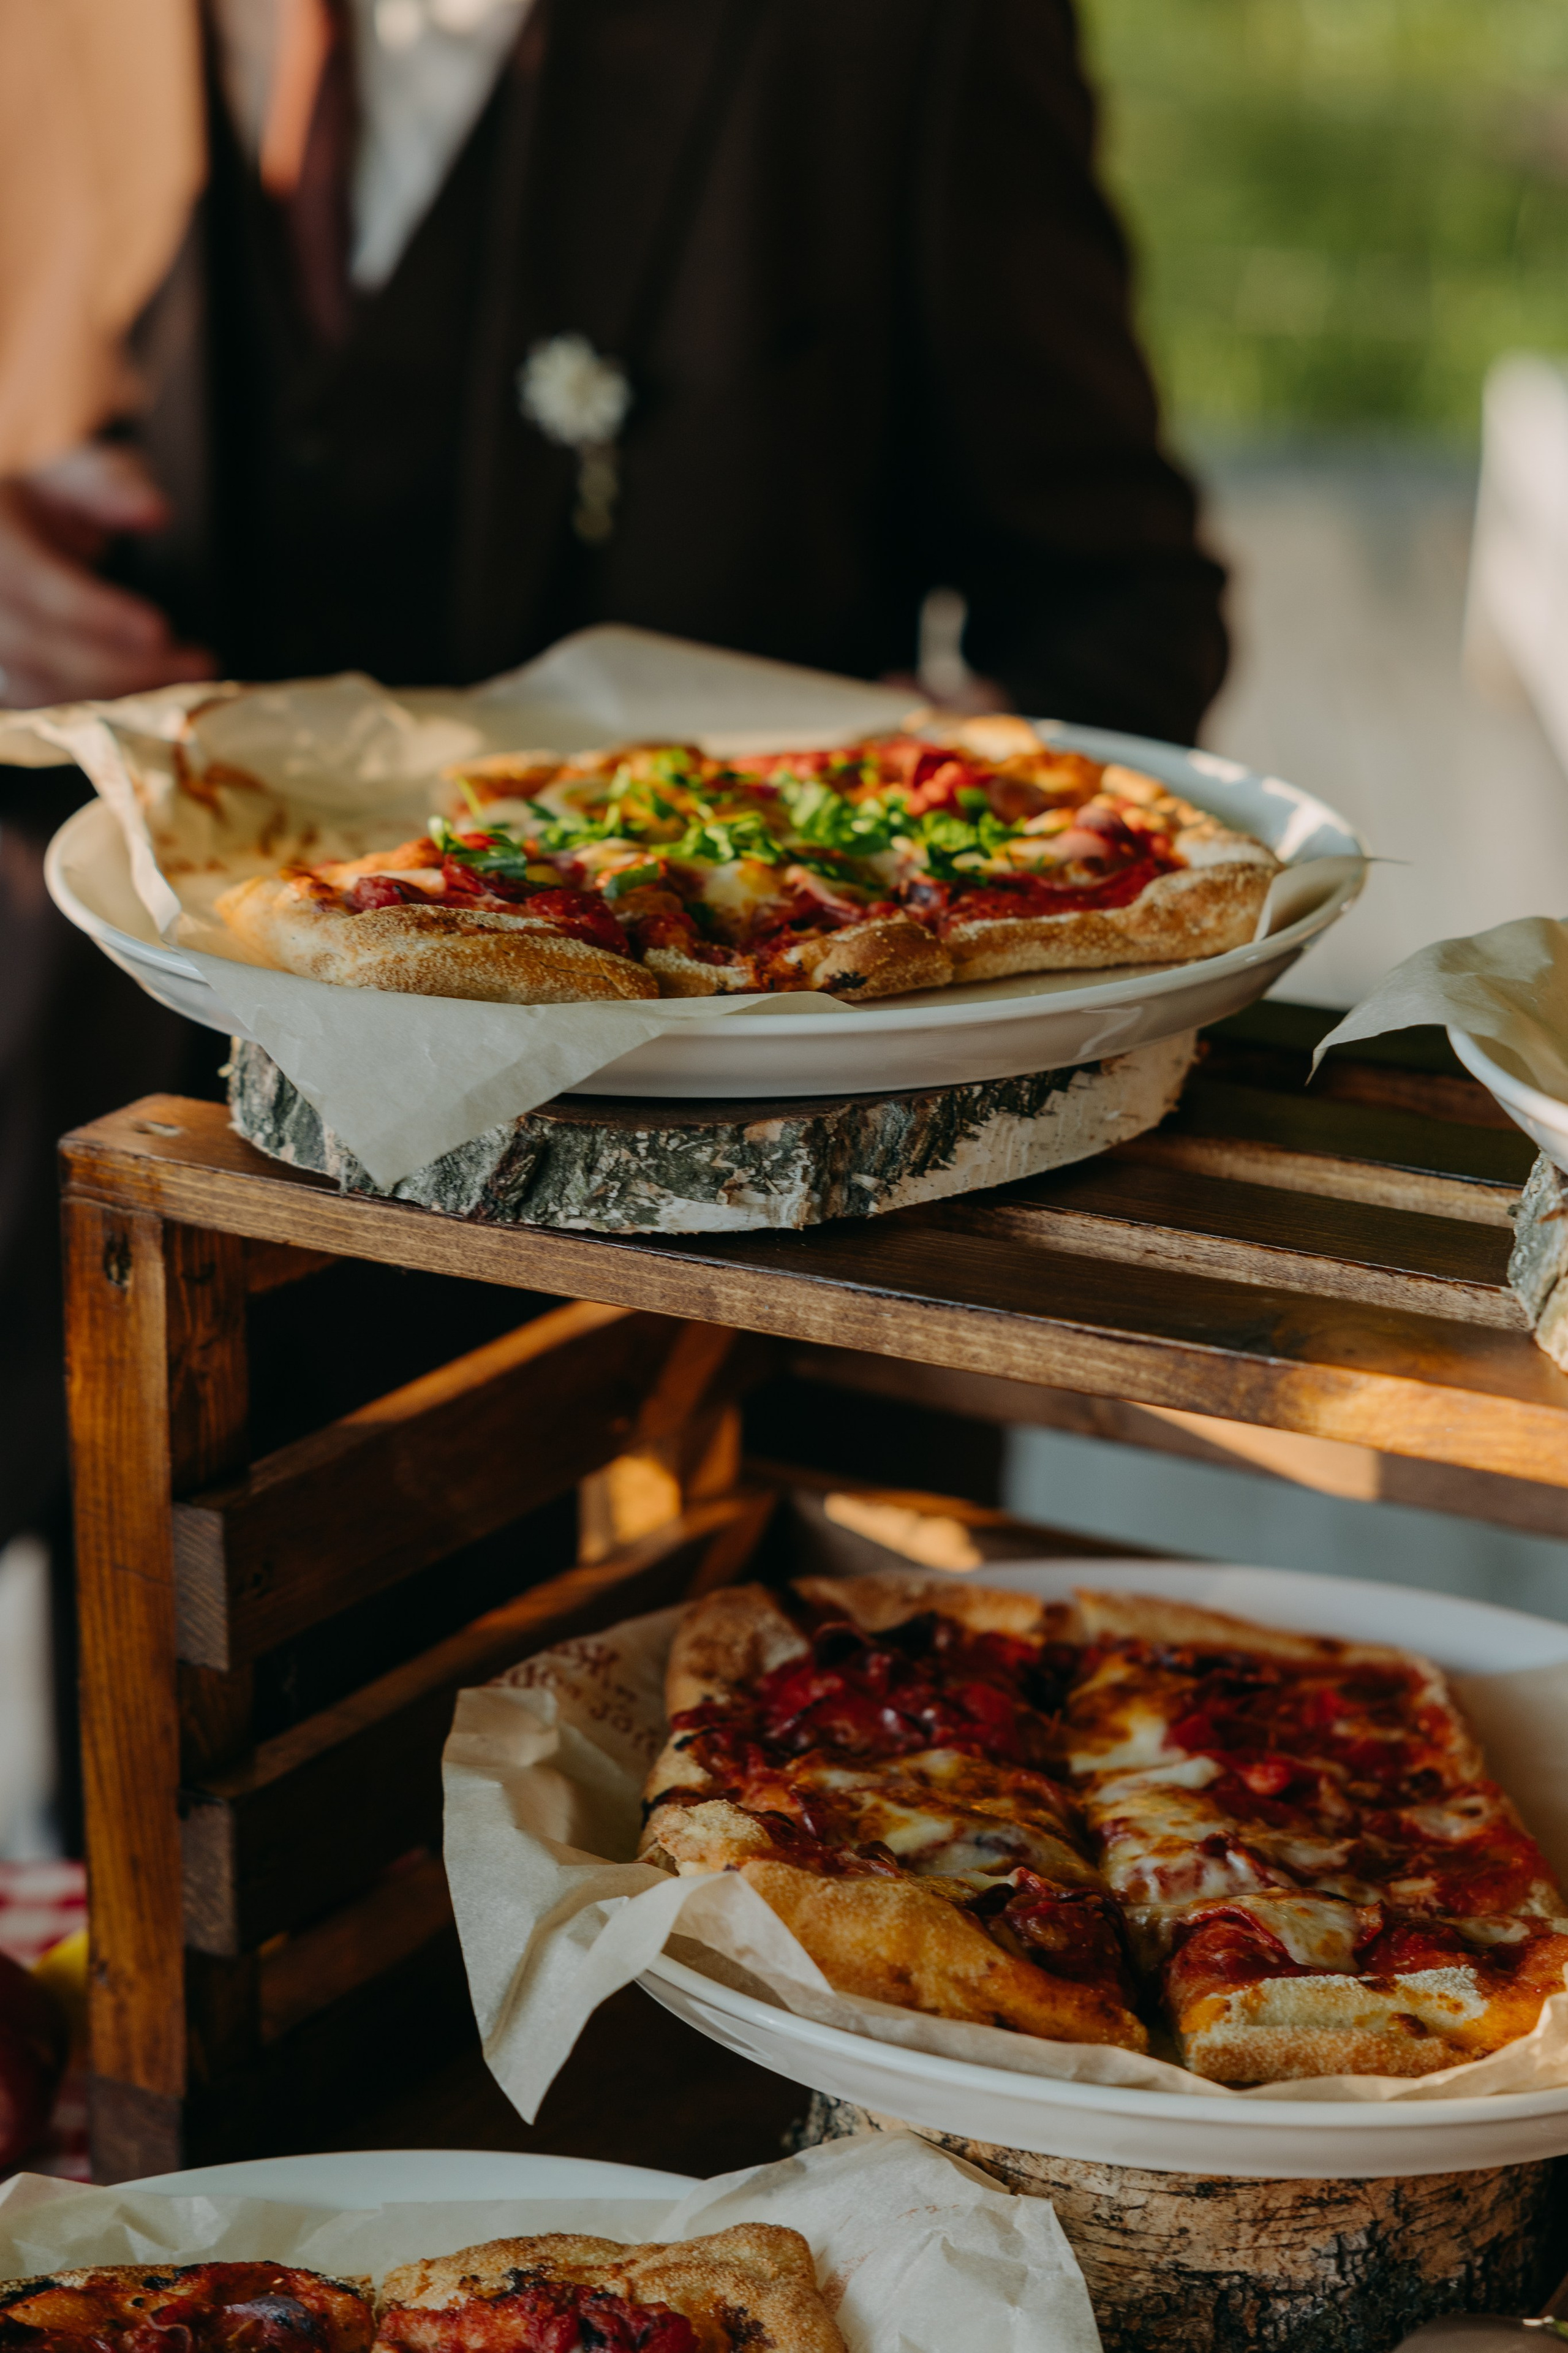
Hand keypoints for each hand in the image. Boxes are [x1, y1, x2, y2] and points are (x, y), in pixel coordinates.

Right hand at [0, 442, 215, 707]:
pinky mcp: (1, 681)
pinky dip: (99, 711)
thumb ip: (109, 487)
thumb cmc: (43, 507)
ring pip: (38, 689)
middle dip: (121, 666)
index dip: (95, 612)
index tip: (160, 630)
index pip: (31, 582)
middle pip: (36, 648)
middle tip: (196, 666)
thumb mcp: (73, 479)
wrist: (5, 541)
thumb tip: (154, 512)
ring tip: (186, 685)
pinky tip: (153, 700)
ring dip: (117, 696)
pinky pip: (42, 709)